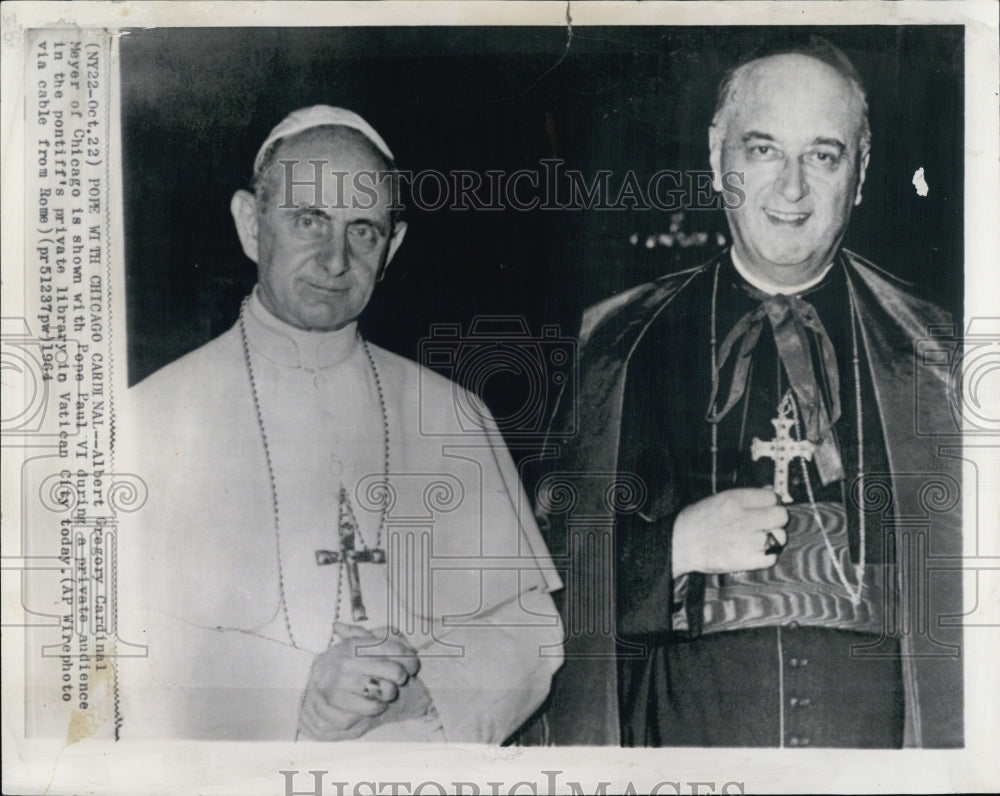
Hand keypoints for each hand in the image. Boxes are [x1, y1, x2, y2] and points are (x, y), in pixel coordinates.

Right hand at [297, 623, 420, 740]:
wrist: (303, 680)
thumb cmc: (339, 662)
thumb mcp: (353, 643)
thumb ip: (377, 637)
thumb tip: (403, 640)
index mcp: (355, 644)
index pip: (394, 649)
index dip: (410, 659)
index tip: (413, 666)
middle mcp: (347, 661)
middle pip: (394, 672)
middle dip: (401, 678)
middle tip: (398, 681)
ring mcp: (339, 683)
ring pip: (382, 693)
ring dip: (388, 695)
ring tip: (385, 694)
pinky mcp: (332, 704)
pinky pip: (366, 710)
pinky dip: (374, 710)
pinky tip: (373, 706)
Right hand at [671, 487, 788, 576]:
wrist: (680, 544)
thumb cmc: (697, 520)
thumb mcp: (719, 499)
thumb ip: (746, 496)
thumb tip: (769, 490)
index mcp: (735, 501)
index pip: (771, 497)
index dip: (771, 502)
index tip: (766, 507)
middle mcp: (743, 519)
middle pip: (780, 516)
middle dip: (776, 519)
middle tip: (766, 523)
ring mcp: (746, 541)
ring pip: (780, 537)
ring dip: (773, 538)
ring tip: (760, 539)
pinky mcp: (745, 561)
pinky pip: (772, 557)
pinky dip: (767, 555)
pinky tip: (756, 551)